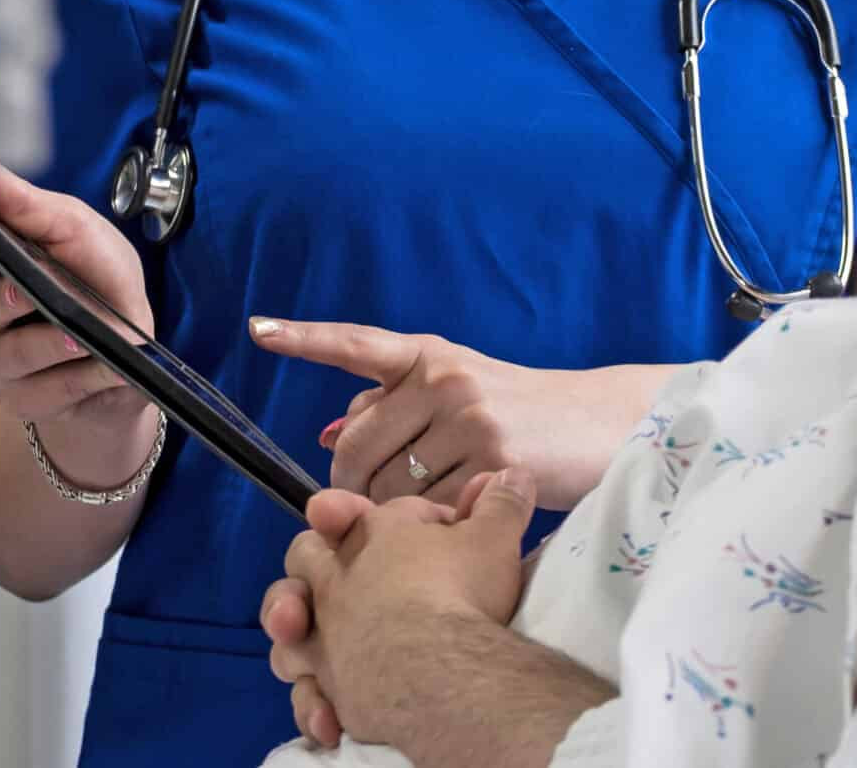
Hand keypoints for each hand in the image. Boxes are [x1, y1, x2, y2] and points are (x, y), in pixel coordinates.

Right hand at [0, 157, 155, 475]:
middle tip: (35, 292)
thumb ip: (23, 202)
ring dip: (52, 343)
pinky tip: (107, 366)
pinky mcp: (23, 402)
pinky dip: (82, 378)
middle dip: (11, 300)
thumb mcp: (72, 228)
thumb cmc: (94, 277)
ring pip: (9, 357)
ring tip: (84, 334)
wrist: (128, 344)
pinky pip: (48, 393)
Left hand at [249, 319, 648, 507]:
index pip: (355, 345)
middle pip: (355, 448)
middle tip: (367, 510)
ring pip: (388, 487)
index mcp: (427, 356)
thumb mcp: (457, 393)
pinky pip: (430, 510)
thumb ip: (394, 408)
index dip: (304, 338)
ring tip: (429, 513)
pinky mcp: (492, 457)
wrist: (598, 423)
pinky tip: (458, 520)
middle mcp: (443, 379)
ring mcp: (468, 416)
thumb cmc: (518, 412)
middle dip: (350, 488)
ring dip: (395, 515)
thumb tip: (326, 434)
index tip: (258, 329)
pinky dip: (434, 527)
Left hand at [262, 471, 538, 749]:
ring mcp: (324, 627)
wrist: (437, 664)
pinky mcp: (325, 677)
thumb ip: (501, 503)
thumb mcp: (496, 537)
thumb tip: (513, 472)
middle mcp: (337, 574)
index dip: (390, 514)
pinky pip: (302, 682)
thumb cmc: (463, 590)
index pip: (369, 509)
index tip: (427, 528)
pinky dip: (312, 692)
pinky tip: (330, 703)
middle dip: (321, 555)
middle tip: (352, 571)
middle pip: (307, 552)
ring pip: (286, 616)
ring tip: (318, 633)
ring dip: (295, 623)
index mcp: (374, 530)